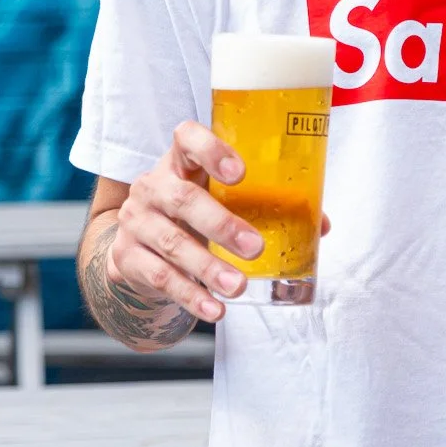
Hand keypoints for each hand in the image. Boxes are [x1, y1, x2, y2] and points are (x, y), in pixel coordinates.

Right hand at [109, 121, 264, 324]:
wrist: (138, 245)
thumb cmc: (193, 214)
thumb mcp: (219, 200)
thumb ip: (263, 206)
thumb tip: (319, 225)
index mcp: (180, 162)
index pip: (187, 138)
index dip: (212, 150)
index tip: (241, 173)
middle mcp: (152, 185)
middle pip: (182, 199)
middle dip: (221, 224)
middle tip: (255, 248)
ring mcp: (136, 221)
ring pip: (171, 242)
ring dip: (208, 267)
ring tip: (238, 286)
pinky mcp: (126, 256)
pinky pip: (159, 276)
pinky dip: (190, 295)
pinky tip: (215, 309)